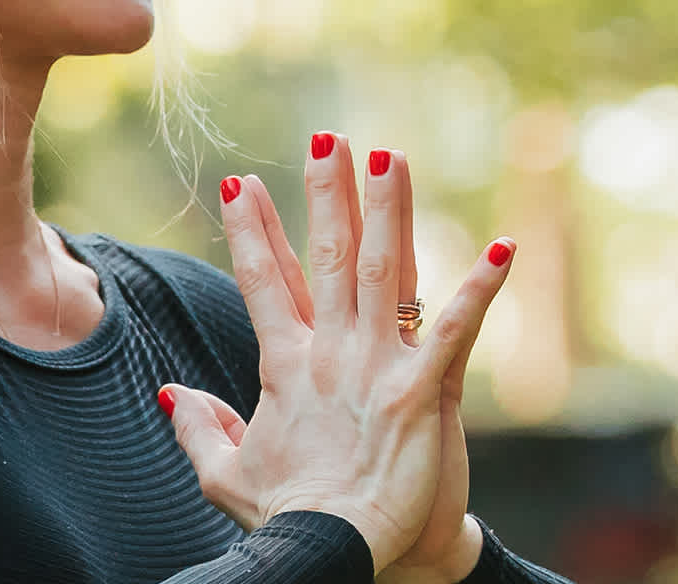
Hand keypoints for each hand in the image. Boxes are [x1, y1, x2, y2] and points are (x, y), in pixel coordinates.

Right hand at [159, 136, 513, 568]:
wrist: (338, 557)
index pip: (263, 284)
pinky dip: (480, 289)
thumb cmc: (291, 520)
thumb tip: (173, 394)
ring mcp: (376, 370)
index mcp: (286, 369)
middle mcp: (329, 356)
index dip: (252, 233)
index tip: (241, 183)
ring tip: (391, 156)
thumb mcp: (228, 476)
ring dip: (387, 212)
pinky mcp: (421, 394)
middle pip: (324, 258)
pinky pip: (453, 330)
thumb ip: (199, 429)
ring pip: (382, 273)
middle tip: (327, 137)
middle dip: (326, 193)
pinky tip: (505, 249)